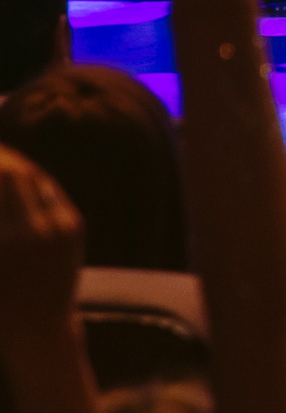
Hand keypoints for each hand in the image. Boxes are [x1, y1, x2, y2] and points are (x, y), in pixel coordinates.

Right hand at [0, 145, 82, 344]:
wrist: (37, 328)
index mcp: (0, 242)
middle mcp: (26, 233)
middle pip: (10, 174)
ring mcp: (54, 228)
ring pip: (32, 177)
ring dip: (13, 166)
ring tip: (1, 161)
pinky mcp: (73, 226)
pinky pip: (49, 192)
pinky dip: (31, 181)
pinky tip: (20, 178)